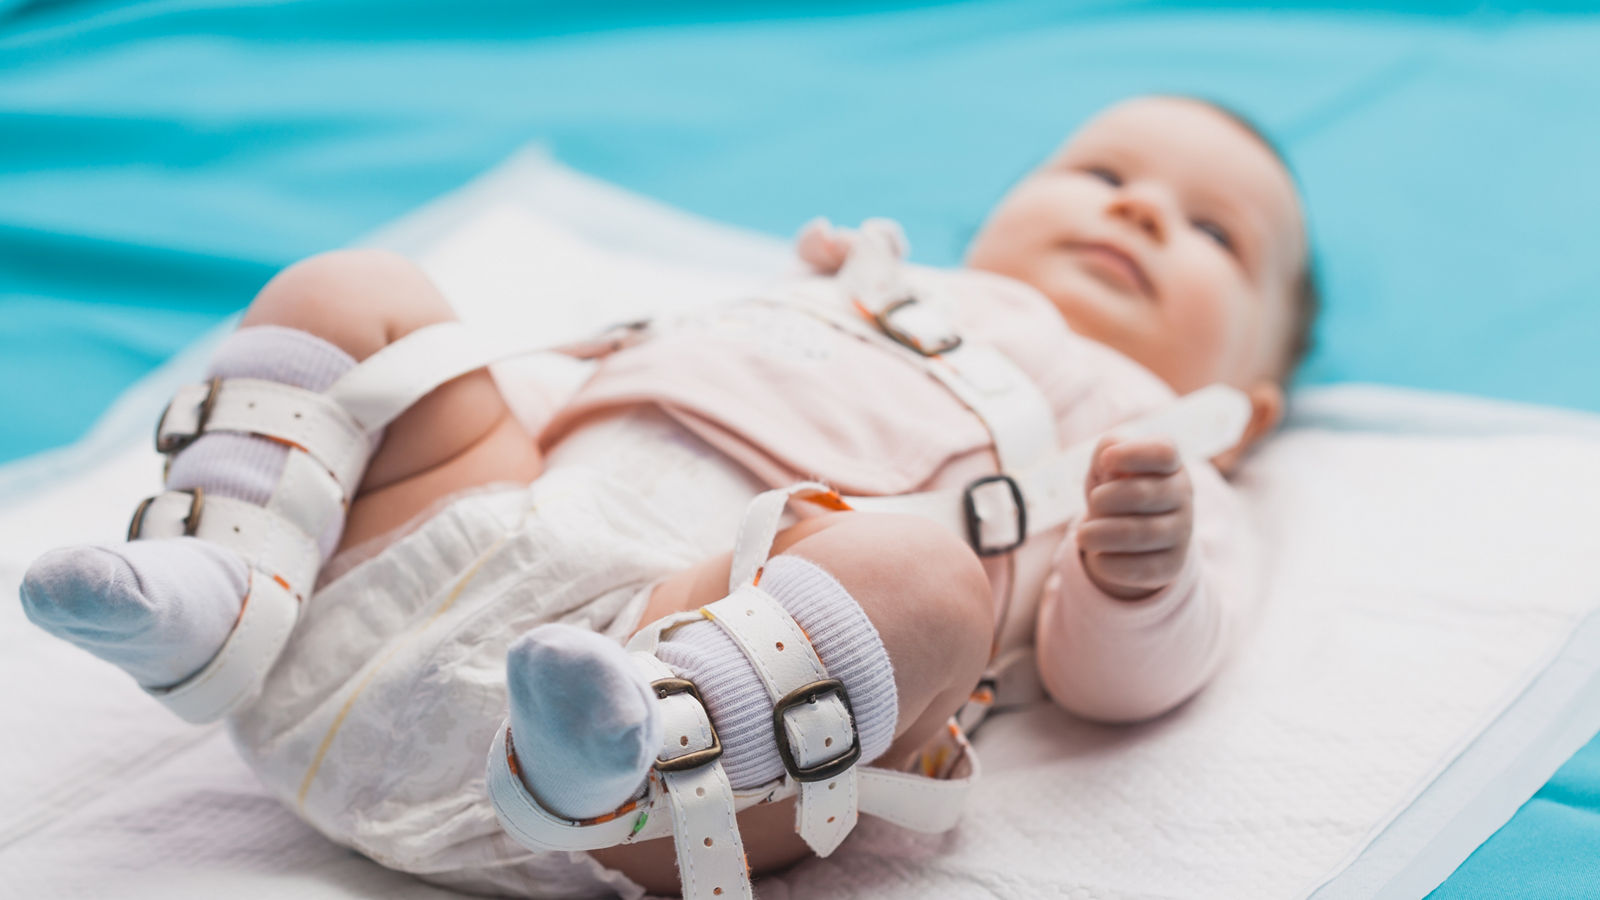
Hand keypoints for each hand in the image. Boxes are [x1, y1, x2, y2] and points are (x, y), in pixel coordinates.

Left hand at [1078, 436, 1193, 600]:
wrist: (1127, 535)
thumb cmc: (1116, 486)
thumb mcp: (1108, 463)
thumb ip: (1109, 448)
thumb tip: (1109, 459)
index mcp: (1170, 464)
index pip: (1163, 452)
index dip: (1131, 454)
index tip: (1105, 461)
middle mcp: (1183, 495)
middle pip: (1142, 494)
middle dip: (1104, 499)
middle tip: (1093, 502)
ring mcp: (1181, 531)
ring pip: (1140, 533)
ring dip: (1101, 534)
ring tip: (1082, 535)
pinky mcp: (1172, 564)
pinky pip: (1141, 567)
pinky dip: (1110, 563)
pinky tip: (1099, 556)